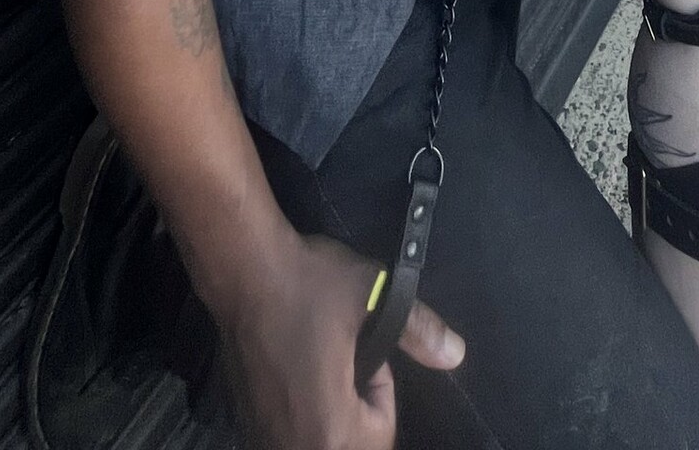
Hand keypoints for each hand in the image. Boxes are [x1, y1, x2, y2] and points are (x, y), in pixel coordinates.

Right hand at [224, 229, 463, 449]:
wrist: (242, 267)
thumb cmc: (307, 283)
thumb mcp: (371, 294)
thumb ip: (417, 329)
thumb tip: (457, 354)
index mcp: (330, 430)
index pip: (381, 434)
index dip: (381, 389)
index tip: (365, 351)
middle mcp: (294, 445)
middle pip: (352, 443)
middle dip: (357, 406)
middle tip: (343, 358)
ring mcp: (265, 435)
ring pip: (318, 439)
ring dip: (329, 411)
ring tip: (319, 362)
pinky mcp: (245, 420)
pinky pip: (289, 432)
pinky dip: (299, 411)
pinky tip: (292, 369)